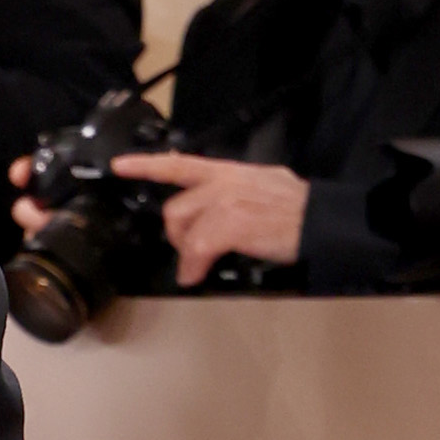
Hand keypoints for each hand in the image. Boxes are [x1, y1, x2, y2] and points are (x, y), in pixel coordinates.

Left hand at [118, 155, 310, 283]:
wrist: (319, 219)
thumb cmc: (295, 210)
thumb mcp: (260, 187)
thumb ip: (230, 193)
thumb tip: (212, 214)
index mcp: (228, 172)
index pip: (181, 163)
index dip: (147, 164)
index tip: (120, 165)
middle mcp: (225, 181)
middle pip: (175, 208)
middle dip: (176, 235)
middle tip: (190, 251)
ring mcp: (228, 201)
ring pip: (184, 229)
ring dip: (186, 254)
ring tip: (197, 266)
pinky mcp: (233, 223)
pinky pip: (198, 247)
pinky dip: (193, 266)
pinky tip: (196, 275)